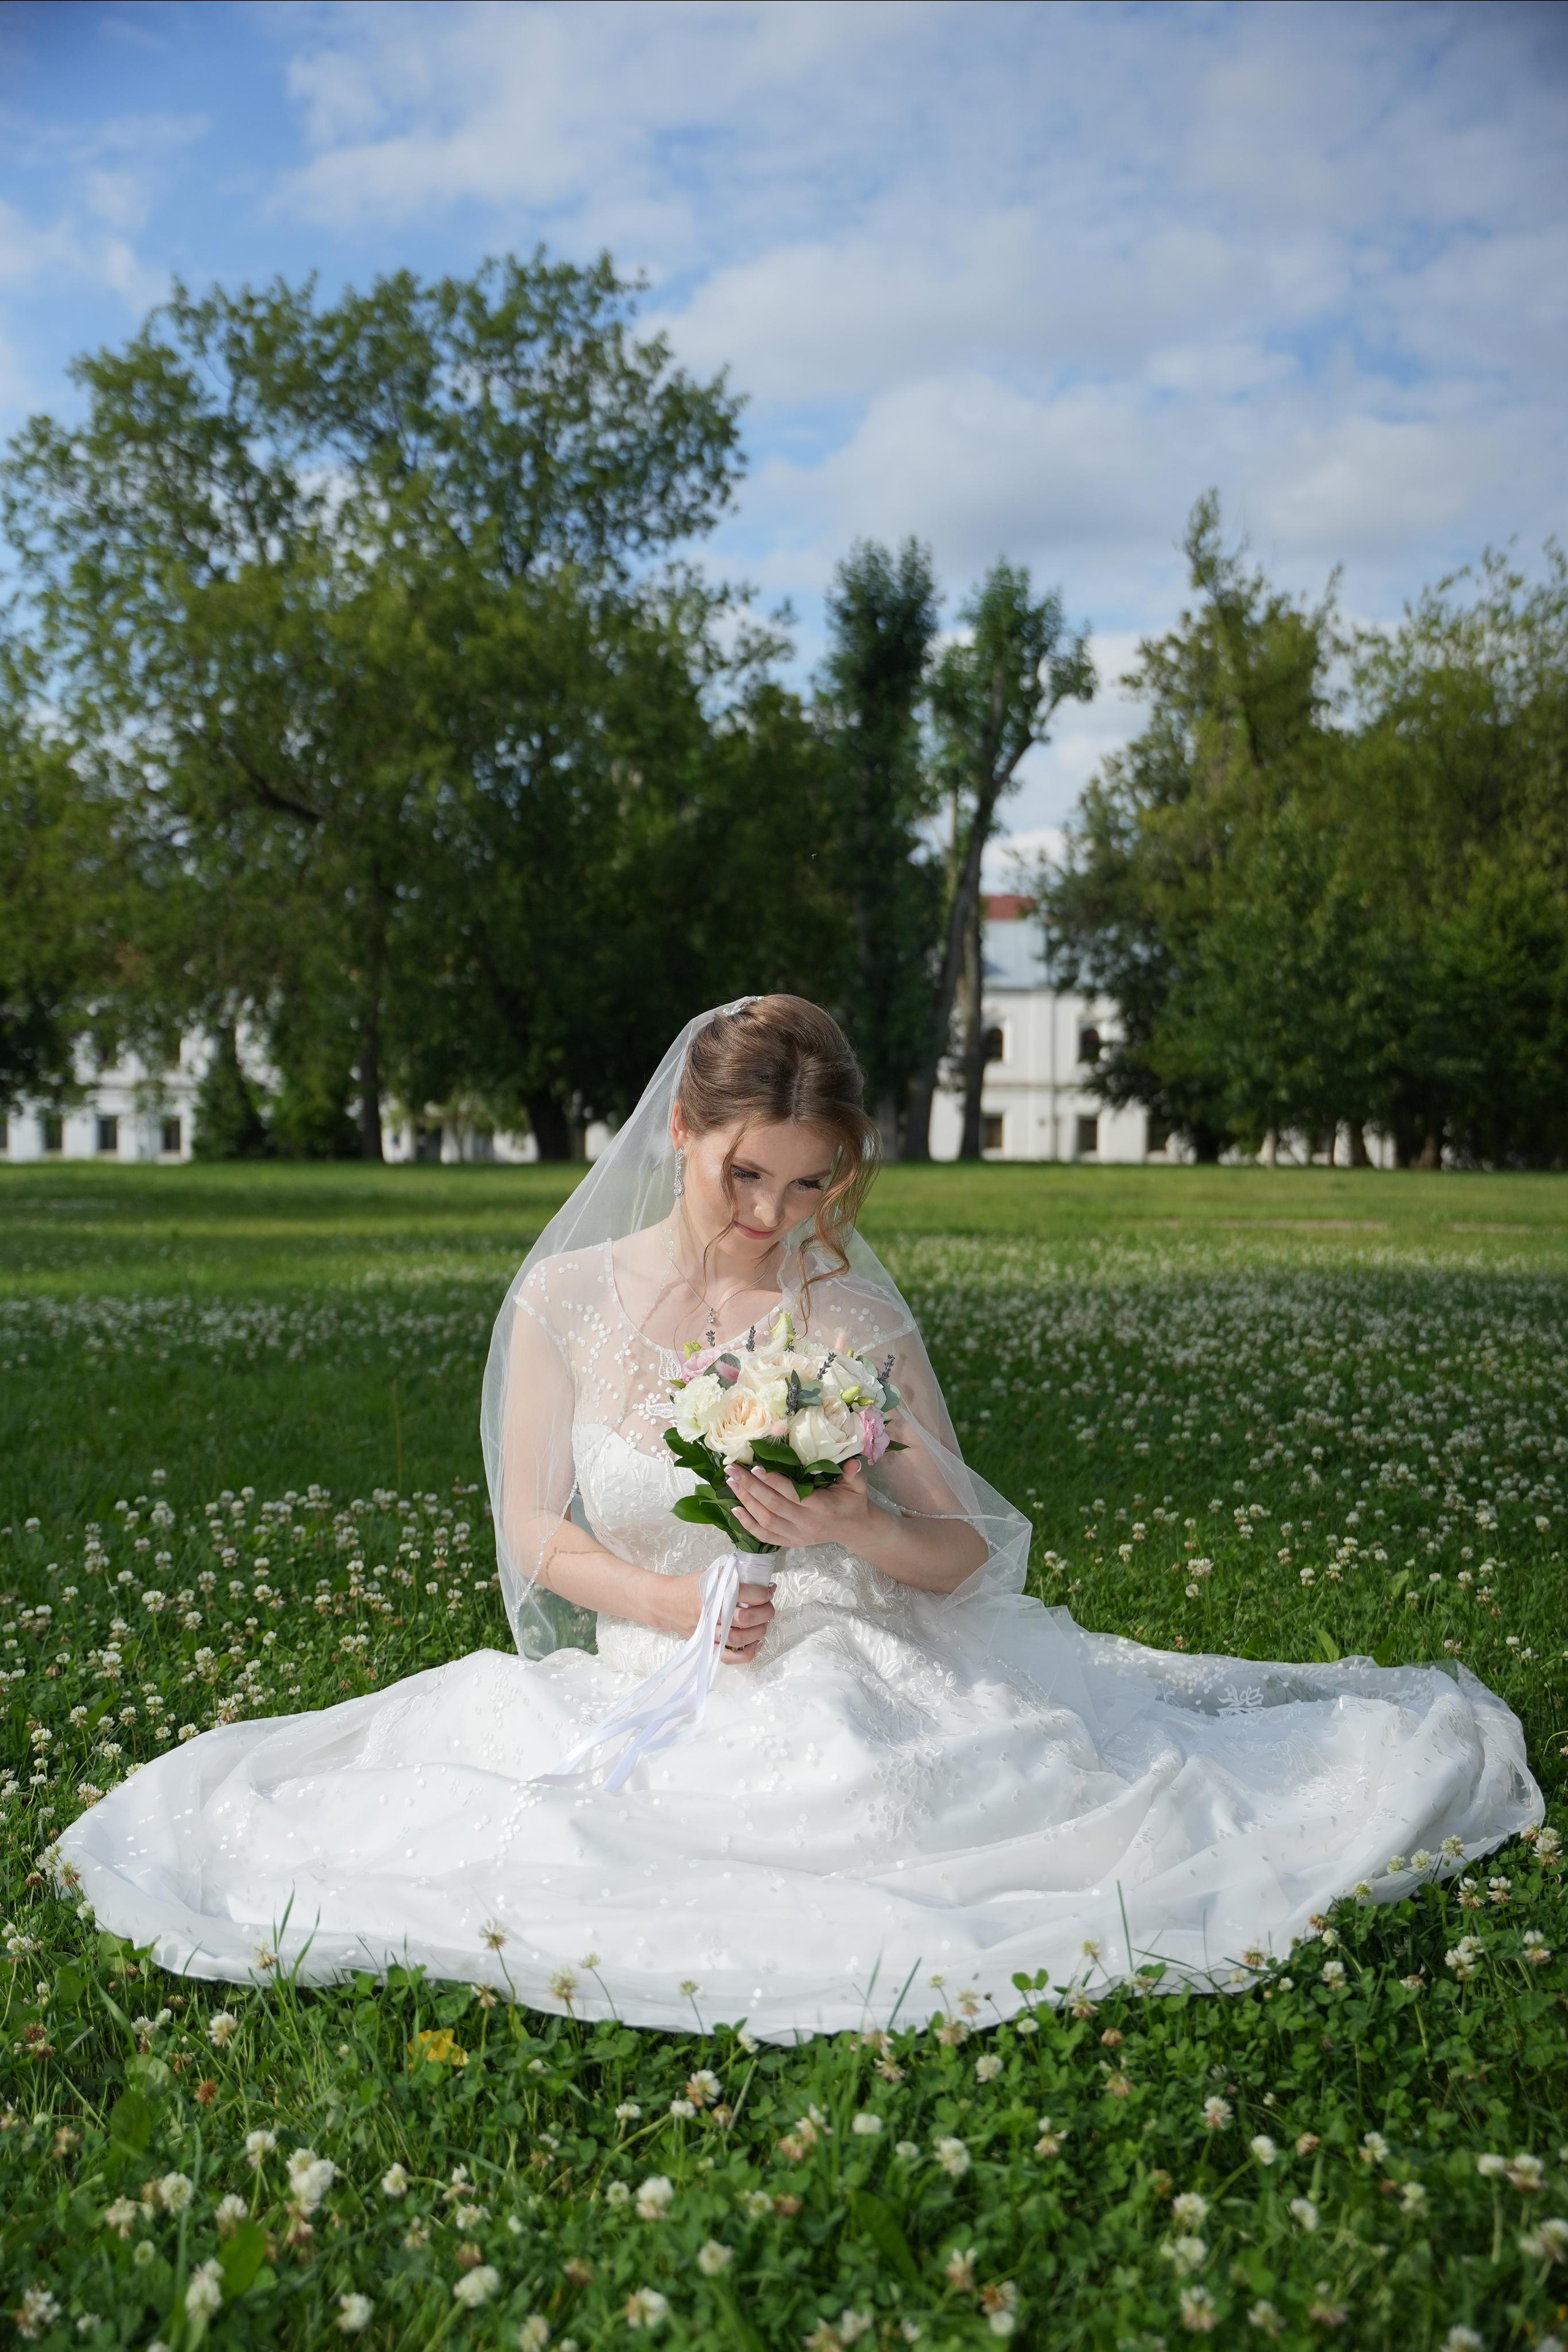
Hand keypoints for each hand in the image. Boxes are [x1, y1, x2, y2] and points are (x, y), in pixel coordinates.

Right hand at [652, 1570, 774, 1663]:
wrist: (665, 1603)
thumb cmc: (690, 1587)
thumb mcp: (710, 1575)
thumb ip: (732, 1577)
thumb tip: (762, 1584)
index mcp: (712, 1592)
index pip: (745, 1593)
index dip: (763, 1593)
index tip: (769, 1590)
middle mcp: (710, 1613)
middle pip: (745, 1618)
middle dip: (765, 1612)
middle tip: (769, 1607)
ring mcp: (708, 1632)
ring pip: (740, 1638)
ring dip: (759, 1631)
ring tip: (764, 1622)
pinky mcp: (707, 1645)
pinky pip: (729, 1657)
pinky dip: (747, 1654)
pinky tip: (757, 1644)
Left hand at [726, 1457, 873, 1552]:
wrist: (854, 1529)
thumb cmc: (853, 1502)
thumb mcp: (858, 1486)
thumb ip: (853, 1474)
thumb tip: (852, 1462)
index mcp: (821, 1507)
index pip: (792, 1494)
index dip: (773, 1481)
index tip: (755, 1467)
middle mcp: (806, 1524)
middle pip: (772, 1506)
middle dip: (749, 1486)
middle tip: (732, 1470)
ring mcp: (796, 1536)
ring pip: (765, 1521)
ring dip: (746, 1501)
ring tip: (731, 1483)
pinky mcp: (790, 1543)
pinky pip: (765, 1536)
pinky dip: (748, 1524)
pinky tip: (735, 1510)